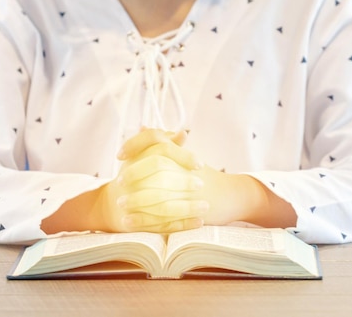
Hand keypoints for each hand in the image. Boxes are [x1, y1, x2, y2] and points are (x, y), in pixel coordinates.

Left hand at [116, 128, 295, 228]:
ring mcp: (190, 190)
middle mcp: (186, 168)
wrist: (234, 195)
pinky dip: (143, 220)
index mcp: (183, 153)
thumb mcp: (187, 156)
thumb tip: (144, 127)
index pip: (156, 140)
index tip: (120, 155)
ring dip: (135, 201)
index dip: (135, 145)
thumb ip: (166, 142)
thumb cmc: (206, 175)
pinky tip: (128, 223)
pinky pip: (163, 217)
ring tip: (120, 206)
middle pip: (155, 167)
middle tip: (118, 183)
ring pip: (158, 194)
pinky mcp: (191, 211)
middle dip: (134, 175)